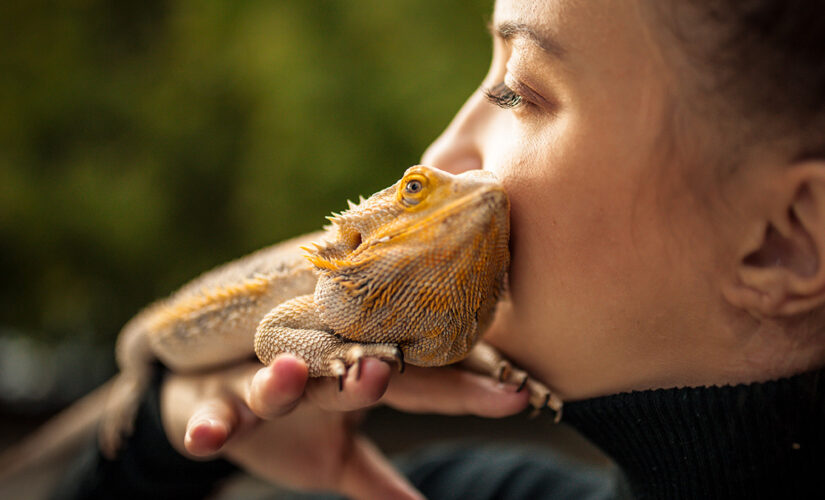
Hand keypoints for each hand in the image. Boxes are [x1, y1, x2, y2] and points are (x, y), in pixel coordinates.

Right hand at [160, 354, 528, 498]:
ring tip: (290, 374)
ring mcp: (258, 384)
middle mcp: (313, 372)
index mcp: (353, 380)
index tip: (516, 394)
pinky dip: (207, 424)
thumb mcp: (336, 459)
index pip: (415, 381)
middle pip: (346, 367)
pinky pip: (210, 414)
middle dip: (370, 369)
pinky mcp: (213, 404)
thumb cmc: (285, 428)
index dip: (462, 389)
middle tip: (391, 366)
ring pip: (271, 380)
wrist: (203, 408)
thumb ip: (380, 482)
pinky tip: (206, 437)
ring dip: (280, 381)